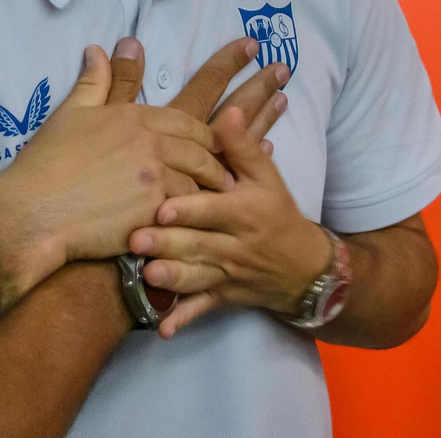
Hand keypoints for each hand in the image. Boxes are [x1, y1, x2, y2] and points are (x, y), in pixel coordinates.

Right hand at [0, 38, 265, 293]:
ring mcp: (161, 180)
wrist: (31, 217)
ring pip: (214, 170)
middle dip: (255, 100)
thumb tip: (107, 45)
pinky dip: (224, 199)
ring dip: (244, 160)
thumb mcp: (72, 114)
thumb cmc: (47, 166)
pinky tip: (244, 196)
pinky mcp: (160, 216)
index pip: (196, 95)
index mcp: (139, 116)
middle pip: (218, 126)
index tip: (251, 50)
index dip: (227, 70)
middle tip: (282, 77)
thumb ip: (99, 81)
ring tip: (273, 145)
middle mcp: (156, 142)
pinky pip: (202, 207)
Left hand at [128, 107, 332, 338]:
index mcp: (244, 211)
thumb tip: (227, 111)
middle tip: (136, 239)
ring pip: (197, 277)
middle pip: (199, 244)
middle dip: (168, 243)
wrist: (304, 266)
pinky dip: (184, 319)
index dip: (189, 210)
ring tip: (146, 275)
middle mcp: (236, 245)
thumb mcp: (267, 177)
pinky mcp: (223, 296)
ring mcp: (228, 273)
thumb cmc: (277, 212)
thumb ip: (243, 146)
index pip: (214, 210)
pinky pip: (203, 309)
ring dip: (172, 279)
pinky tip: (163, 330)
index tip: (161, 206)